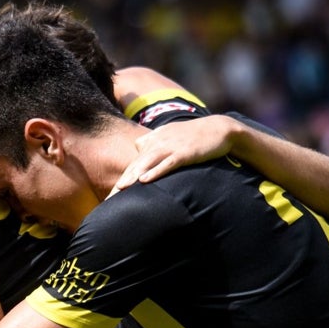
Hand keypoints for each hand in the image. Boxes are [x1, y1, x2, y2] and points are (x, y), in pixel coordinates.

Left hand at [112, 115, 237, 194]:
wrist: (219, 128)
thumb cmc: (193, 135)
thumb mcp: (169, 135)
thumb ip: (152, 141)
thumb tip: (138, 147)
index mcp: (153, 142)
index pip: (134, 164)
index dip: (122, 179)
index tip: (110, 198)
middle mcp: (158, 144)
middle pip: (136, 165)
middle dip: (122, 182)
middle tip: (109, 199)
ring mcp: (171, 147)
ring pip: (147, 163)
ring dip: (133, 176)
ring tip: (120, 189)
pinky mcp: (185, 152)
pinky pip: (168, 163)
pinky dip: (156, 171)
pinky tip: (145, 180)